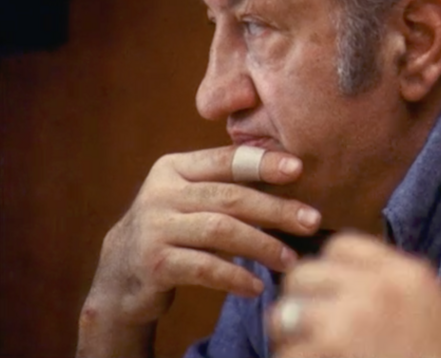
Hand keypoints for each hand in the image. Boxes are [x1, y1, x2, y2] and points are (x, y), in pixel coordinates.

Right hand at [81, 146, 321, 327]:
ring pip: (220, 231)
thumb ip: (229, 185)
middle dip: (276, 209)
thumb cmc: (175, 229)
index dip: (263, 163)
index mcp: (175, 168)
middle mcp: (161, 192)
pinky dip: (235, 277)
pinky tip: (257, 286)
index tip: (299, 168)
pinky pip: (204, 268)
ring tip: (290, 260)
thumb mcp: (193, 199)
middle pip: (230, 197)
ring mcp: (154, 228)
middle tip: (313, 221)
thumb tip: (294, 176)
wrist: (120, 272)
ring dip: (262, 245)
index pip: (226, 160)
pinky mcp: (153, 263)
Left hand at [268, 233, 440, 357]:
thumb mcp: (429, 307)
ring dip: (290, 337)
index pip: (340, 246)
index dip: (327, 270)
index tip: (331, 296)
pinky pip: (287, 353)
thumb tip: (339, 276)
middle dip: (299, 301)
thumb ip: (390, 284)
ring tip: (310, 352)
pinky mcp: (327, 352)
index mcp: (405, 274)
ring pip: (285, 314)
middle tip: (306, 328)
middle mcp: (376, 289)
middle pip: (303, 274)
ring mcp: (349, 321)